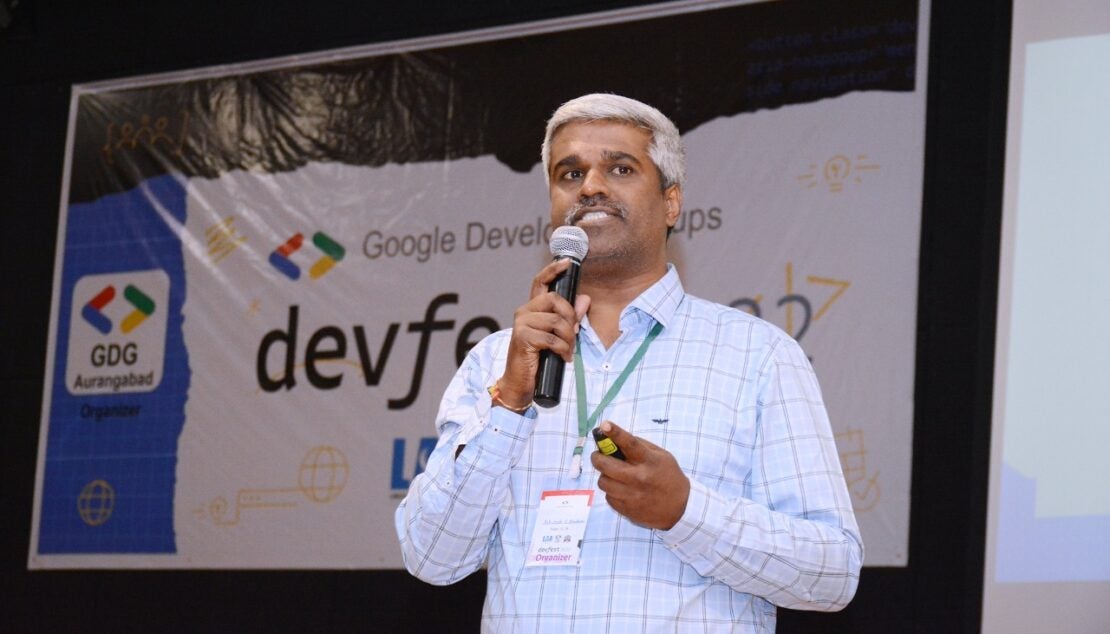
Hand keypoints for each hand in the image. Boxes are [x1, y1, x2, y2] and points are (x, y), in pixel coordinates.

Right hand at [497, 258, 590, 405]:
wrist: (521, 383)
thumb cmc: (539, 359)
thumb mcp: (558, 336)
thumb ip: (571, 318)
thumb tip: (585, 299)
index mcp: (532, 309)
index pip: (540, 282)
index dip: (553, 269)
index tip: (567, 261)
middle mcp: (524, 312)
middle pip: (555, 299)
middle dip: (570, 318)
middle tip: (574, 335)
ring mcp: (521, 324)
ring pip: (556, 320)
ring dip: (568, 338)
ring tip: (567, 350)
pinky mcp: (522, 337)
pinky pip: (552, 338)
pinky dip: (562, 349)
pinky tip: (563, 357)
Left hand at [591, 421, 689, 529]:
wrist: (680, 508)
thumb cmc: (668, 476)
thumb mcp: (661, 456)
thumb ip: (640, 446)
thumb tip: (614, 438)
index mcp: (649, 461)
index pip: (630, 444)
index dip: (616, 433)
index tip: (604, 425)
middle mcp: (639, 478)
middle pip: (606, 465)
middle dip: (597, 457)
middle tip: (598, 455)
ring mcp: (632, 495)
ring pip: (603, 482)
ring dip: (605, 476)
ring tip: (614, 475)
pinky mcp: (626, 509)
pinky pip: (608, 496)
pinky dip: (612, 491)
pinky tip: (623, 490)